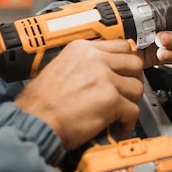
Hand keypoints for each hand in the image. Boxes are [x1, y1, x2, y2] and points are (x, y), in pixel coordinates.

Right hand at [14, 39, 143, 149]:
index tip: (127, 70)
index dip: (127, 61)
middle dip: (133, 80)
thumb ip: (83, 64)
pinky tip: (118, 125)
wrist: (34, 122)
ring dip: (131, 102)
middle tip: (127, 92)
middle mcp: (96, 60)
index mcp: (82, 49)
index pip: (121, 46)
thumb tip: (102, 69)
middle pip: (134, 64)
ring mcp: (105, 79)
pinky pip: (133, 110)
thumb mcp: (58, 68)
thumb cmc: (39, 103)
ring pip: (137, 87)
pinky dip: (128, 121)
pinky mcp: (112, 100)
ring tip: (121, 111)